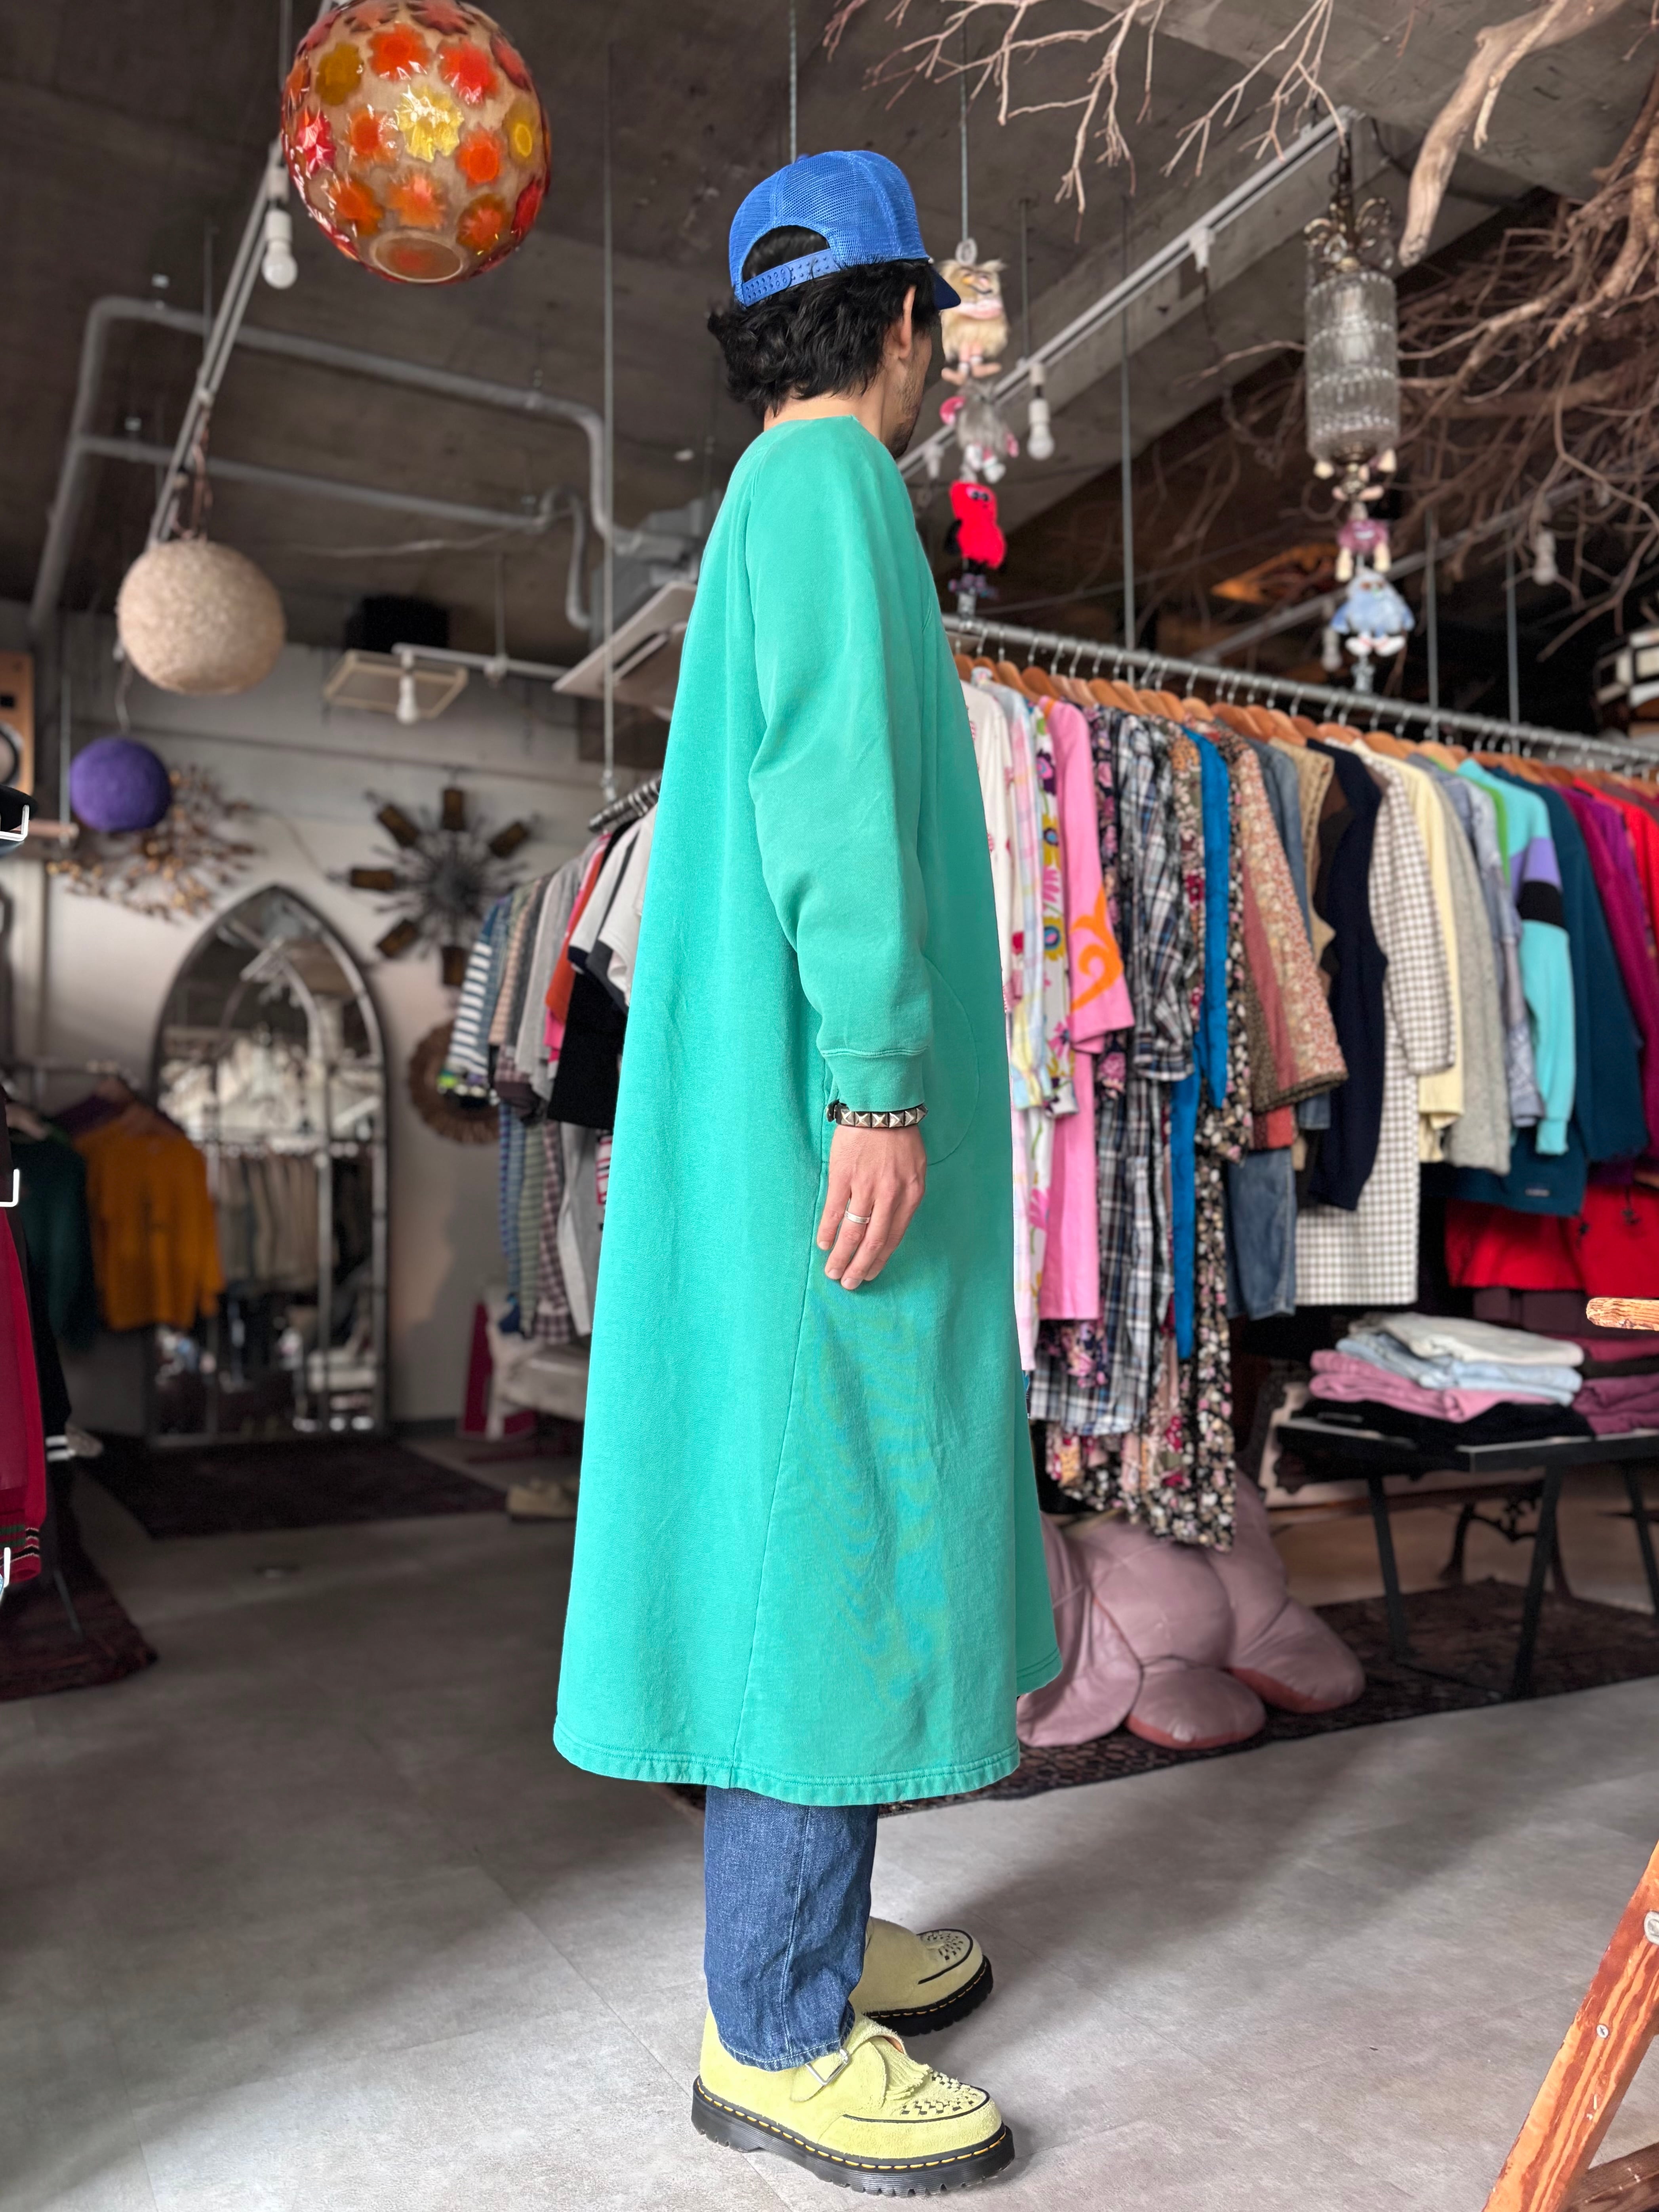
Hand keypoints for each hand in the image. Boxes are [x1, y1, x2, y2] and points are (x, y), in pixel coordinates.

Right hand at [815, 1124, 926, 1290]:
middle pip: (874, 1240)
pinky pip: (834, 1209)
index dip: (880, 1259)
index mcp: (911, 1194)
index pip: (895, 1236)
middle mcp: (890, 1194)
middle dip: (860, 1265)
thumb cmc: (900, 1138)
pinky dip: (828, 1229)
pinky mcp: (844, 1175)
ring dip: (842, 1255)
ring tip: (833, 1271)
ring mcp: (866, 1186)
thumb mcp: (915, 1168)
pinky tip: (823, 1243)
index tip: (869, 1274)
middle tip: (849, 1283)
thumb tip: (890, 1223)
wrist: (881, 1106)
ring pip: (853, 1230)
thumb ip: (905, 1196)